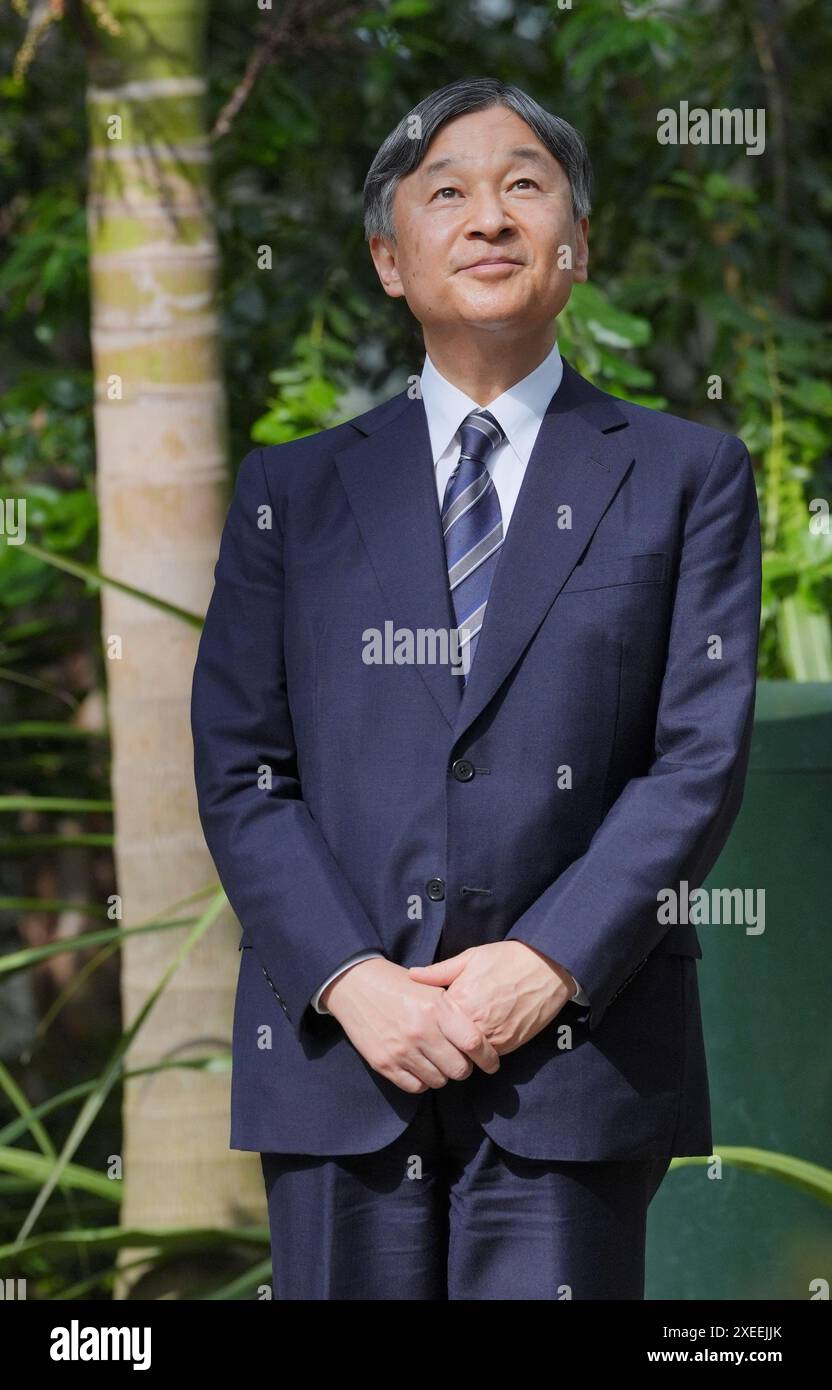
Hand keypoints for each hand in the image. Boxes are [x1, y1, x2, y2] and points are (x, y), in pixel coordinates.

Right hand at [322, 957, 500, 1093]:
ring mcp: (401, 1050)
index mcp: (436, 1008)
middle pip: (459, 1069)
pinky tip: (419, 1066)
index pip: (473, 1043)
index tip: (491, 1063)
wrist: (356, 985)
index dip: (488, 1058)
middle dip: (463, 1068)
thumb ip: (454, 1010)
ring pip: (439, 1081)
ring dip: (441, 1074)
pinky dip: (421, 1081)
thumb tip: (481, 1036)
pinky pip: (415, 1087)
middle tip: (458, 1060)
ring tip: (435, 1060)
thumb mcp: (431, 987)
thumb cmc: (398, 985)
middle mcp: (420, 1031)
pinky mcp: (384, 1063)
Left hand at [407, 941, 574, 1054]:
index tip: (426, 1023)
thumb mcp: (471, 957)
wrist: (547, 967)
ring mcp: (494, 1035)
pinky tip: (479, 1042)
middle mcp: (475, 1021)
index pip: (433, 1024)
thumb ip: (439, 971)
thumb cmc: (507, 958)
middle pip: (448, 1045)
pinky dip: (482, 1053)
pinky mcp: (510, 1044)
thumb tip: (412, 974)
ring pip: (468, 1056)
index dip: (429, 1025)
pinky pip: (488, 1056)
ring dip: (462, 1052)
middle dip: (442, 1045)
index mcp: (461, 999)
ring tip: (459, 1042)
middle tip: (439, 1040)